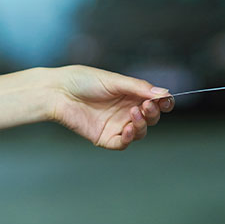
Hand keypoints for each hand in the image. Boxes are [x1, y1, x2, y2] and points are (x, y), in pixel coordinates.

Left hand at [52, 65, 174, 149]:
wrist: (58, 91)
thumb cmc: (83, 81)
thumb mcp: (115, 80)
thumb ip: (139, 88)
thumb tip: (163, 93)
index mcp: (130, 95)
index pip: (154, 102)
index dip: (163, 103)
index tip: (166, 101)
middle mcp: (125, 111)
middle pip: (151, 118)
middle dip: (153, 113)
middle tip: (146, 106)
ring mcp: (115, 125)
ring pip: (140, 132)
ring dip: (142, 125)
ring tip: (134, 114)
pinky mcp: (104, 137)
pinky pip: (122, 143)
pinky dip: (129, 138)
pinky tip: (128, 129)